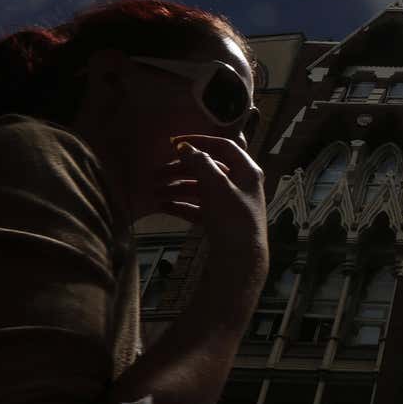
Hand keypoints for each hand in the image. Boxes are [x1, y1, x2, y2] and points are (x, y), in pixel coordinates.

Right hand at [157, 135, 268, 283]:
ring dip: (177, 188)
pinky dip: (181, 204)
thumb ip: (200, 163)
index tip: (175, 142)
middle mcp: (240, 184)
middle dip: (181, 170)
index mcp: (247, 171)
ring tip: (155, 192)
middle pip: (207, 169)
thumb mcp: (216, 186)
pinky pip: (198, 207)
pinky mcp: (219, 222)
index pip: (224, 146)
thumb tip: (184, 146)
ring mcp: (229, 204)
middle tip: (157, 174)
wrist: (239, 262)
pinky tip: (163, 206)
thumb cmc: (232, 219)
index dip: (199, 141)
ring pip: (200, 189)